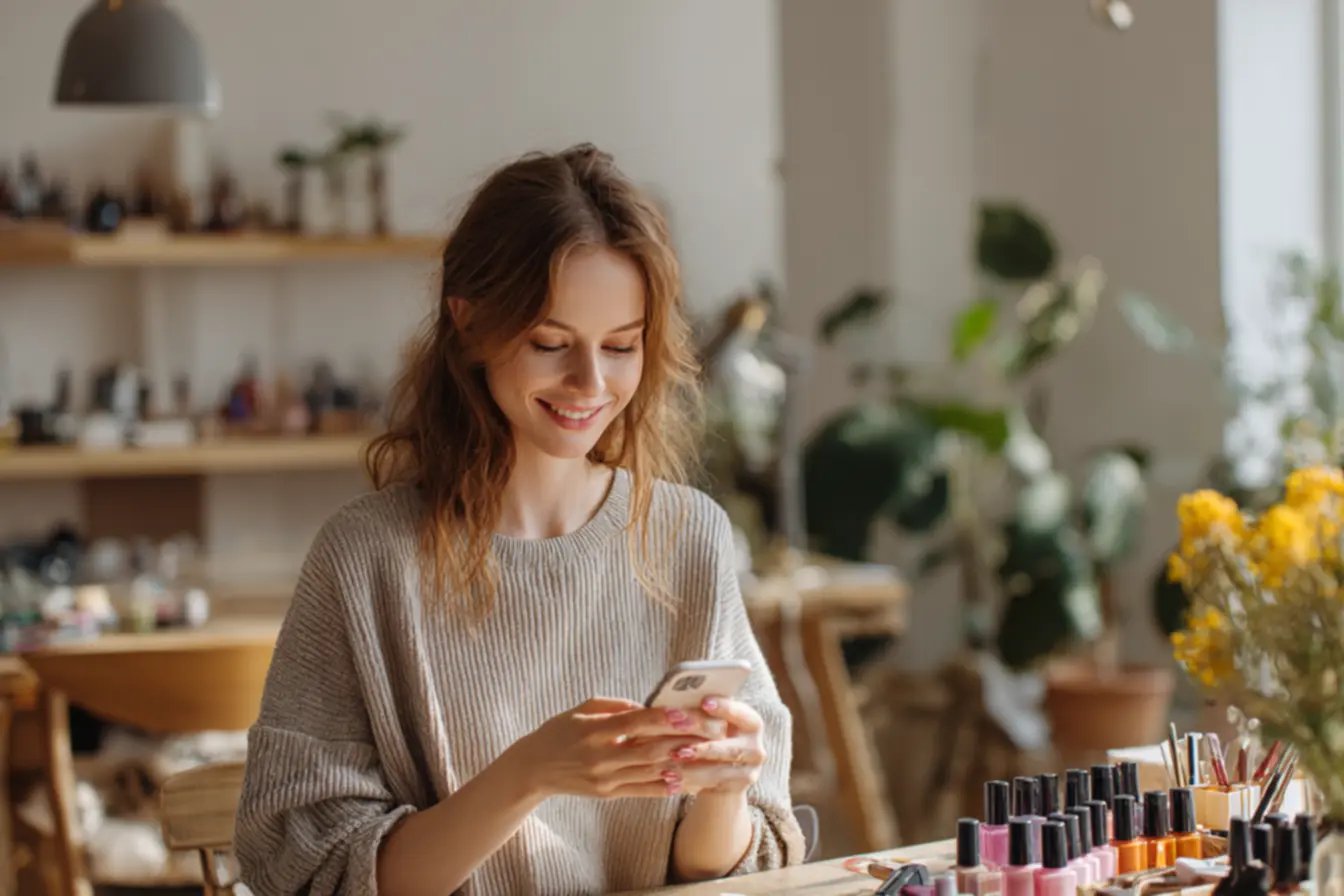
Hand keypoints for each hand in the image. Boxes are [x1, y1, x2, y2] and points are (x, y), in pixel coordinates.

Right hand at [508, 698, 715, 799]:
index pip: (633, 723)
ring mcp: (603, 778)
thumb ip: (613, 706)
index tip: (687, 714)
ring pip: (649, 771)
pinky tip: (684, 780)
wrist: (533, 768)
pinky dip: (663, 786)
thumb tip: (646, 707)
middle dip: (681, 741)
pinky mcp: (606, 794)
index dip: (662, 718)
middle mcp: (599, 756)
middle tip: (708, 734)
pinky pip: (640, 791)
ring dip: (679, 764)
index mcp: (592, 730)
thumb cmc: (558, 732)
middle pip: (648, 749)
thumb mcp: (580, 710)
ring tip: (705, 755)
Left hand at [669, 697, 764, 794]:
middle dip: (699, 737)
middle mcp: (755, 745)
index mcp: (751, 722)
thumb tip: (674, 704)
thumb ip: (701, 714)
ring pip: (717, 767)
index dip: (723, 707)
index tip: (704, 702)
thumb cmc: (711, 740)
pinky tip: (672, 778)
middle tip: (675, 726)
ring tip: (670, 758)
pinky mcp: (739, 786)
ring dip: (690, 765)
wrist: (721, 776)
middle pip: (726, 743)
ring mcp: (750, 768)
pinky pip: (712, 783)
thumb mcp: (710, 725)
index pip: (740, 713)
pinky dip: (690, 780)